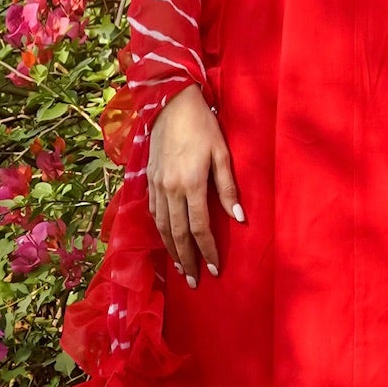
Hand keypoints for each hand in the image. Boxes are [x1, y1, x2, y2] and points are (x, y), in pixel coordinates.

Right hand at [146, 83, 243, 286]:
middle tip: (194, 282)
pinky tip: (166, 241)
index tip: (215, 269)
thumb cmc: (202, 126)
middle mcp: (170, 190)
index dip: (208, 251)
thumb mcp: (222, 153)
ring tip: (180, 270)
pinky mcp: (148, 180)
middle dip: (187, 260)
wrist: (170, 104)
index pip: (200, 228)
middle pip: (178, 234)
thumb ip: (228, 187)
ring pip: (162, 227)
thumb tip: (239, 218)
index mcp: (190, 184)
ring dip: (172, 251)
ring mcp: (156, 186)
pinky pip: (153, 213)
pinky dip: (160, 232)